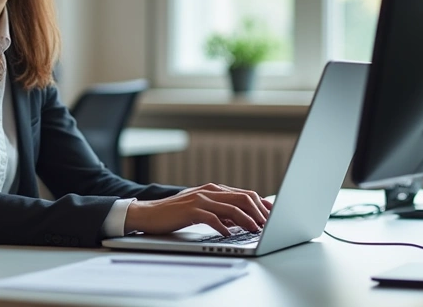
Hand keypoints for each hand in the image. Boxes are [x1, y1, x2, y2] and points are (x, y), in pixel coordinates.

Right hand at [123, 183, 272, 236]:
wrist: (149, 213)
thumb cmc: (176, 213)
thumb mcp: (202, 209)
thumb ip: (220, 211)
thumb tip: (240, 220)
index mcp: (214, 189)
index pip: (245, 194)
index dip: (261, 205)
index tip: (273, 216)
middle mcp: (209, 191)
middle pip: (242, 198)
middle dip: (259, 212)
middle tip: (269, 225)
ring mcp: (199, 199)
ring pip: (230, 207)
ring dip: (246, 220)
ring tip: (255, 230)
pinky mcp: (190, 209)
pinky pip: (211, 217)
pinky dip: (223, 226)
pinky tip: (229, 234)